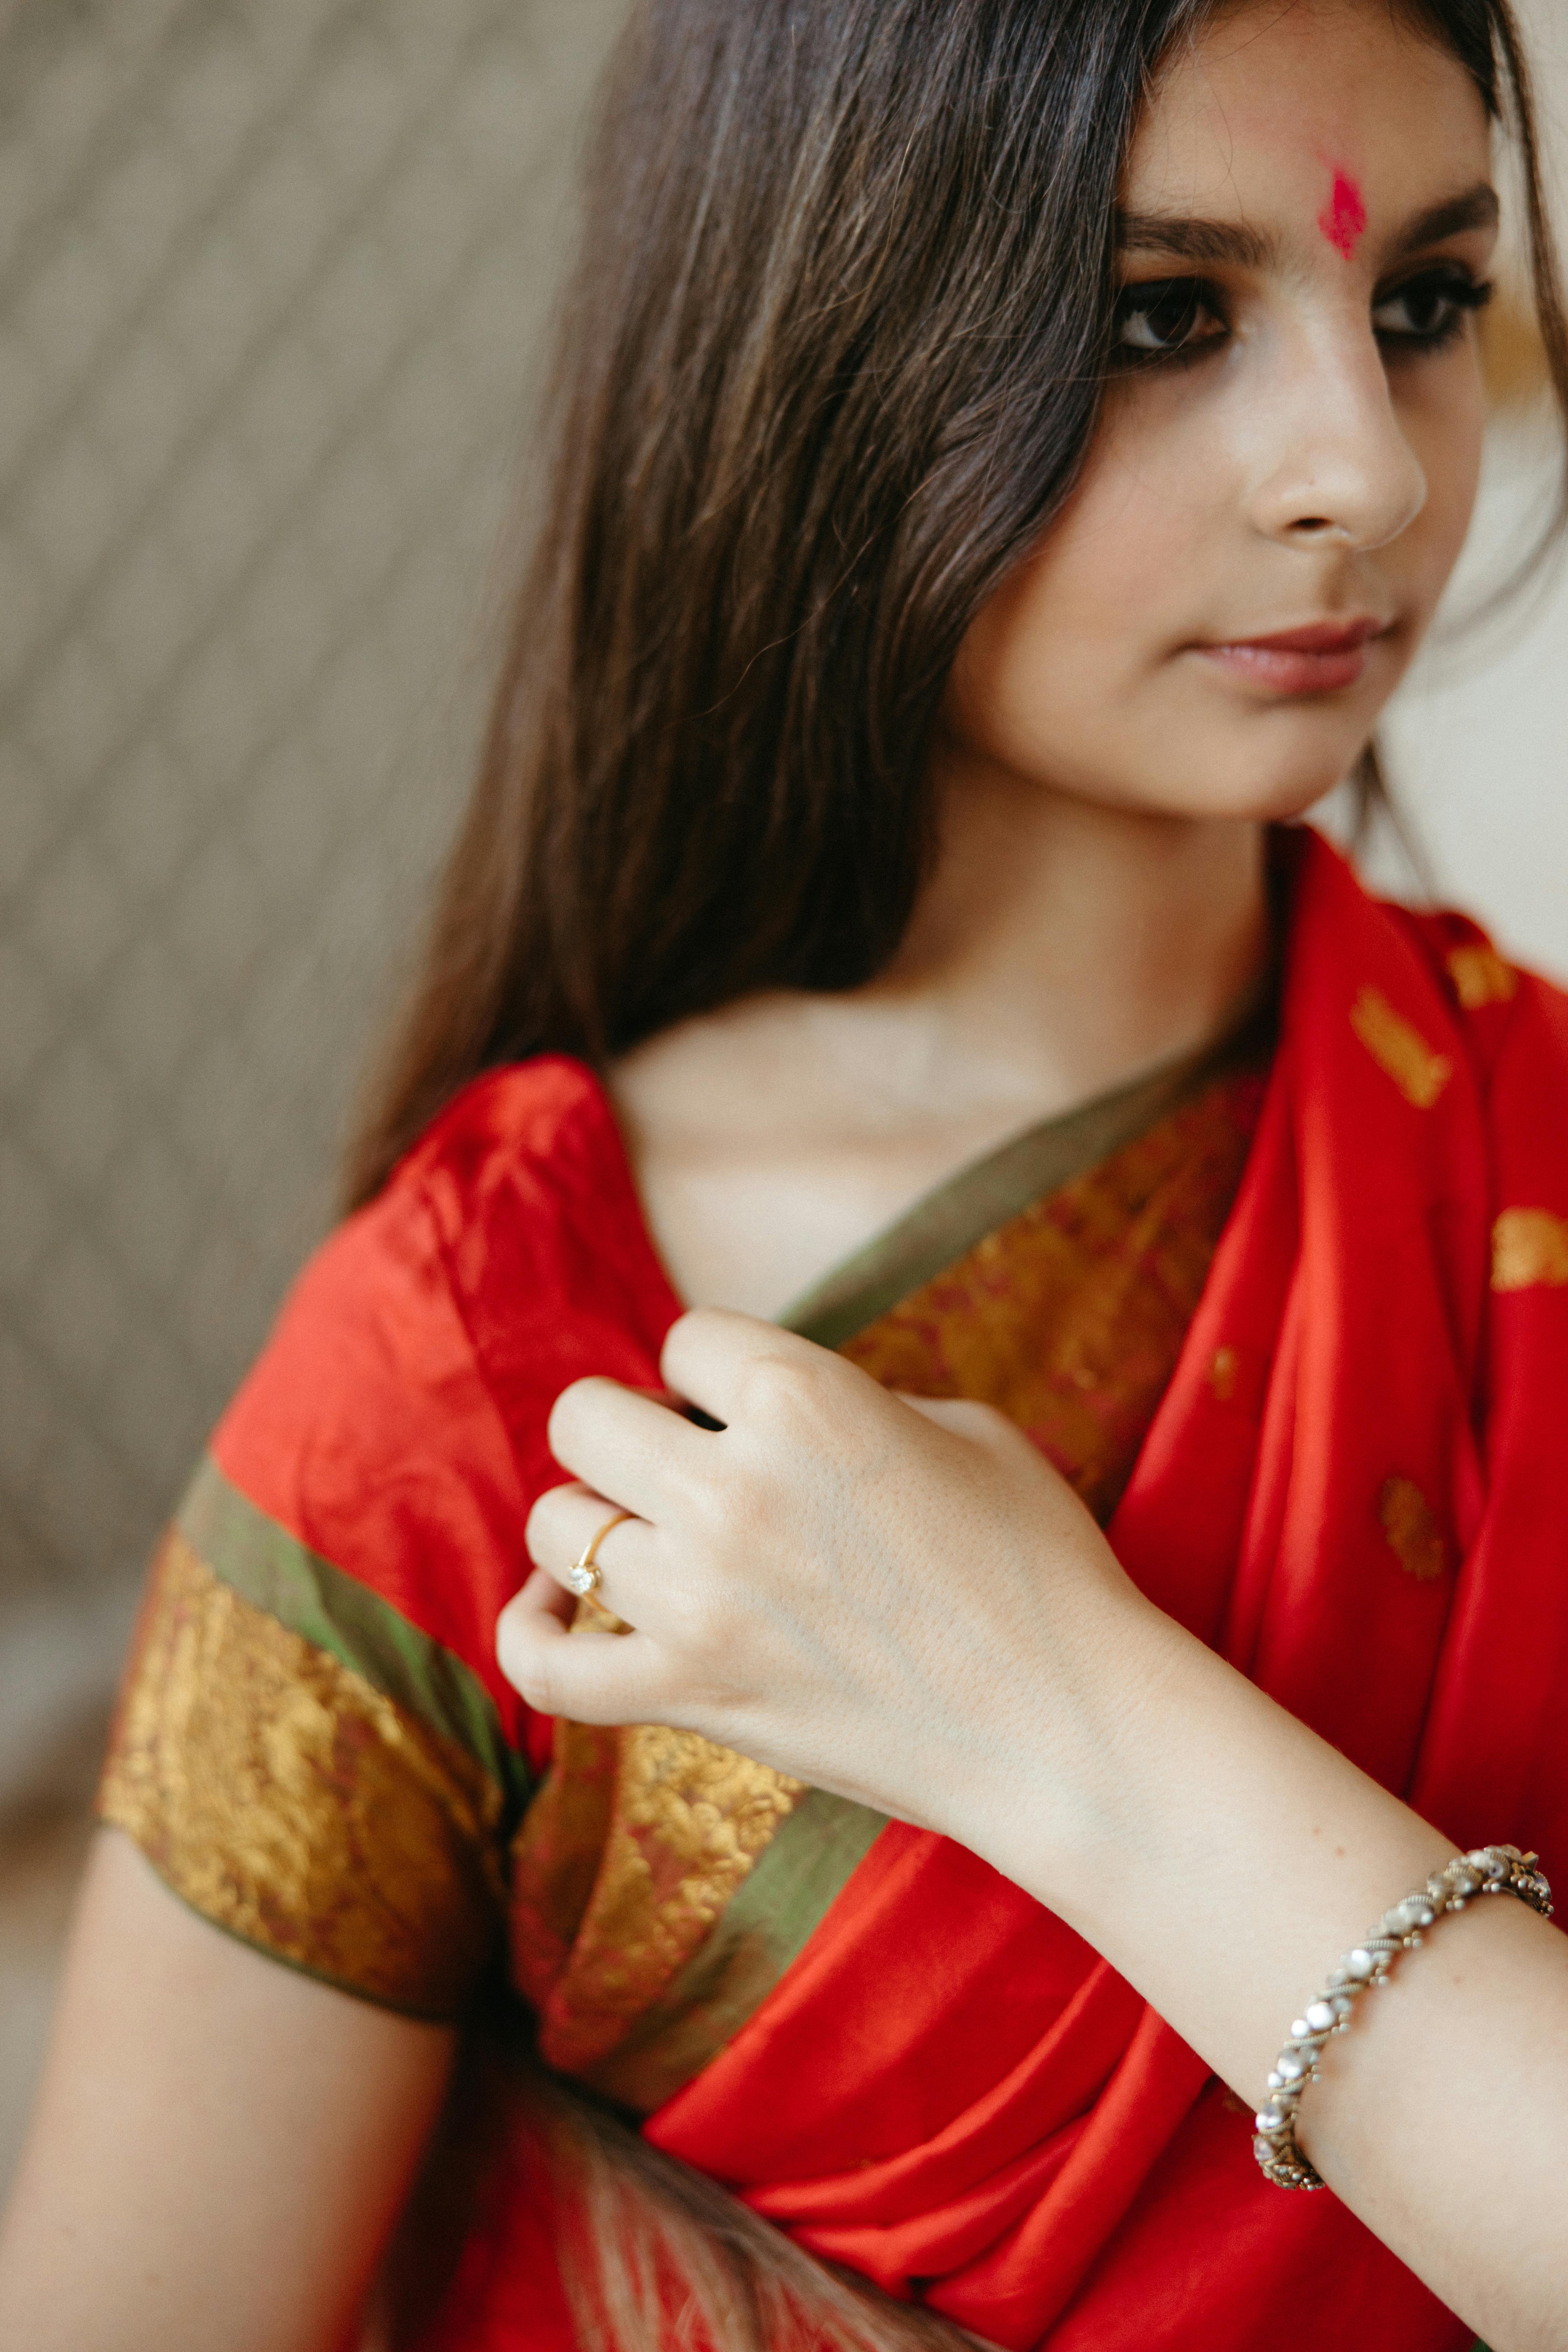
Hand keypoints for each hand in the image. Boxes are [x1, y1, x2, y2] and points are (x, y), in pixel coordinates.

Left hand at [496, 1308, 1149, 1866]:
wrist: (1070, 1728)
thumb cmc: (1040, 1569)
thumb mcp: (964, 1430)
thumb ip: (848, 1400)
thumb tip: (767, 1407)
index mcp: (806, 1397)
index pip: (686, 1339)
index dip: (713, 1370)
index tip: (745, 1406)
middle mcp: (734, 1487)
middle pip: (584, 1419)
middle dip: (626, 1430)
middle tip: (683, 1466)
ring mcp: (700, 1597)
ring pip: (558, 1527)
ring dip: (599, 1525)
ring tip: (652, 1540)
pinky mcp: (689, 1694)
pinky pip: (545, 1665)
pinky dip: (530, 1632)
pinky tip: (549, 1607)